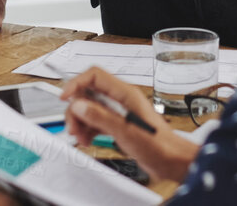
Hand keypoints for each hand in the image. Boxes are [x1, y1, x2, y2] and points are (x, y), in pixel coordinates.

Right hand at [59, 67, 197, 184]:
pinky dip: (88, 129)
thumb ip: (100, 117)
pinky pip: (96, 120)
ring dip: (81, 121)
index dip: (77, 83)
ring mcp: (119, 111)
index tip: (65, 97)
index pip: (95, 76)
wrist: (171, 160)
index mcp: (125, 94)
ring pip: (90, 108)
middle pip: (88, 93)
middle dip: (77, 109)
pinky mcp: (118, 123)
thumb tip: (79, 105)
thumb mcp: (125, 131)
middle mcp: (121, 99)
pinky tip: (87, 139)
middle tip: (74, 127)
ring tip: (80, 137)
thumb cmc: (158, 145)